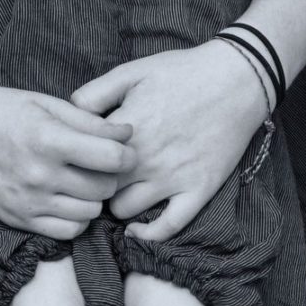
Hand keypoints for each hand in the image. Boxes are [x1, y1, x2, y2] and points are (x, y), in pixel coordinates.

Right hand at [0, 75, 136, 239]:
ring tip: (83, 182)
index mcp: (49, 140)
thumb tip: (128, 135)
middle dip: (111, 176)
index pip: (112, 158)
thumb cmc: (1, 110)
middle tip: (101, 165)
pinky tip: (69, 201)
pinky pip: (66, 232)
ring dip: (94, 199)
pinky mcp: (16, 218)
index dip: (127, 154)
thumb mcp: (47, 104)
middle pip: (104, 189)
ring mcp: (27, 201)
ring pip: (89, 213)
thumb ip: (90, 122)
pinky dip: (76, 219)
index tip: (123, 150)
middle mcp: (39, 175)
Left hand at [70, 40, 268, 240]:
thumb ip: (93, 94)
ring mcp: (172, 178)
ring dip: (116, 204)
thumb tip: (67, 116)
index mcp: (125, 130)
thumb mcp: (131, 72)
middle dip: (90, 185)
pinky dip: (148, 234)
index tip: (75, 160)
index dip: (74, 162)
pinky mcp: (198, 190)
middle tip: (92, 179)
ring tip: (117, 193)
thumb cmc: (182, 72)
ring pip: (124, 210)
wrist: (238, 79)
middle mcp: (145, 159)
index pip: (82, 160)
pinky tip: (136, 229)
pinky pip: (168, 227)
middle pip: (98, 188)